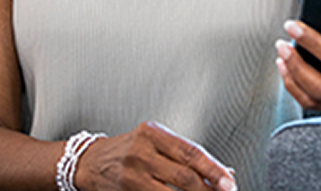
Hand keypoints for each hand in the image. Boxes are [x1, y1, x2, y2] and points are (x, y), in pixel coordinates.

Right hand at [74, 121, 235, 190]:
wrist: (91, 162)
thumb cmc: (130, 150)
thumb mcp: (155, 141)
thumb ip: (184, 155)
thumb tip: (222, 172)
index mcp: (153, 134)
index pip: (190, 152)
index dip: (213, 169)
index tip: (229, 181)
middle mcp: (142, 152)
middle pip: (183, 176)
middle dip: (208, 189)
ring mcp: (132, 175)